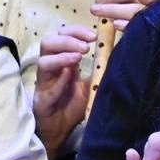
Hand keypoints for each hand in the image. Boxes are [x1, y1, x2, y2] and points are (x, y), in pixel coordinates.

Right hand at [35, 25, 96, 155]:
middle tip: (86, 46)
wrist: (61, 128)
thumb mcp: (90, 83)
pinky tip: (69, 75)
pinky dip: (59, 81)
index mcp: (62, 60)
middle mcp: (50, 67)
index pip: (62, 36)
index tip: (93, 35)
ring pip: (43, 61)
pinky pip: (48, 88)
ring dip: (61, 56)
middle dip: (67, 39)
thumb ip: (98, 68)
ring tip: (79, 57)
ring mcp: (44, 82)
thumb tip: (116, 53)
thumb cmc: (73, 103)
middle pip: (48, 42)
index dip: (76, 31)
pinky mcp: (42, 99)